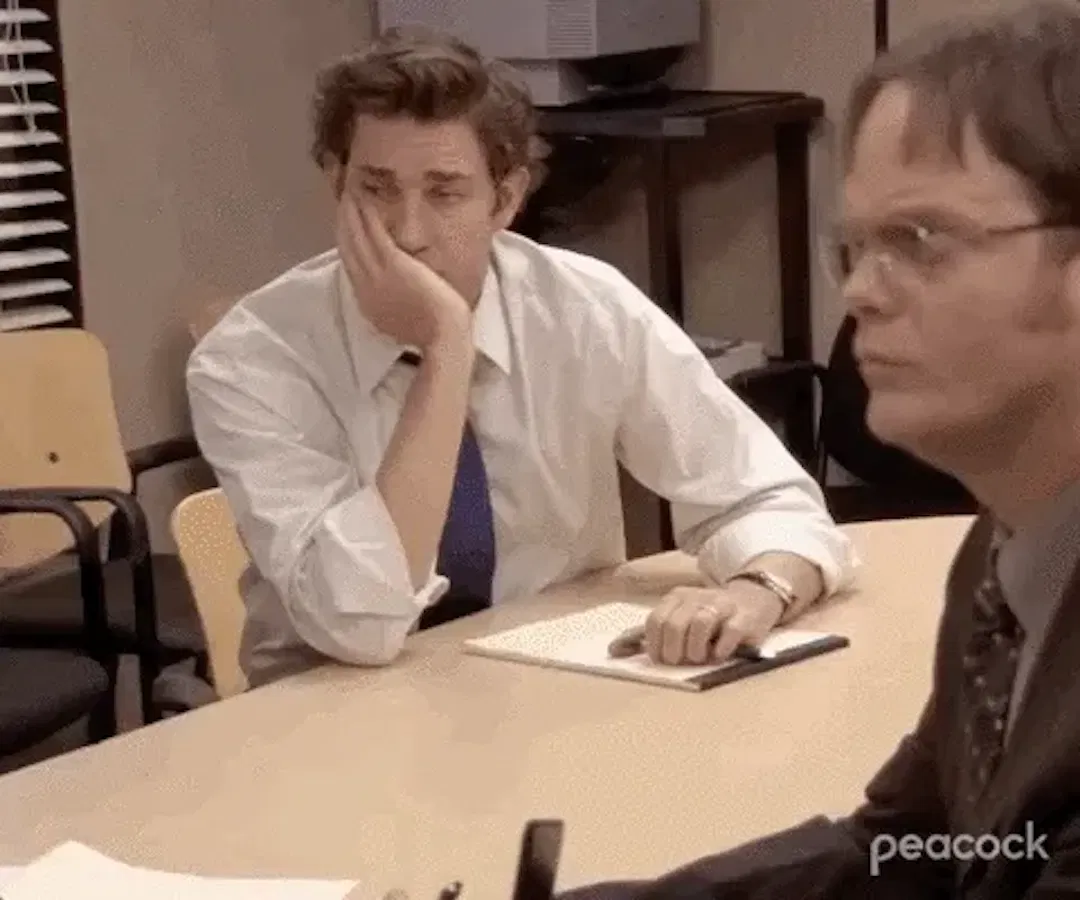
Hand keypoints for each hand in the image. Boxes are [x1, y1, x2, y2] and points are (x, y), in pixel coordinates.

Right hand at [337, 196, 470, 348]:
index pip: (351, 267)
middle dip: (344, 223)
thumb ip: (391, 304)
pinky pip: (374, 234)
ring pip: (357, 237)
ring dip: (352, 212)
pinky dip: (367, 215)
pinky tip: (365, 198)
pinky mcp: (393, 264)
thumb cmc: (433, 332)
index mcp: (368, 303)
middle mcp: (366, 287)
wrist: (442, 335)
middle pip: (348, 248)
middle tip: (342, 200)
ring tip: (350, 192)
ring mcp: (377, 275)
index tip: (345, 227)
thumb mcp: (401, 321)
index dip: (346, 243)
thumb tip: (393, 292)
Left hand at [611, 584, 783, 665]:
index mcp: (676, 597)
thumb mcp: (680, 616)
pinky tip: (718, 655)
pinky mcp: (744, 618)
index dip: (655, 645)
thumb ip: (651, 632)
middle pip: (674, 624)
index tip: (662, 660)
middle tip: (680, 662)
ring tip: (699, 659)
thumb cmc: (710, 614)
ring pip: (699, 624)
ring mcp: (722, 606)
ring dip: (695, 649)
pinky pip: (729, 633)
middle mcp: (697, 598)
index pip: (655, 621)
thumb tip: (613, 650)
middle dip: (673, 651)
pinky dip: (720, 650)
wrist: (755, 598)